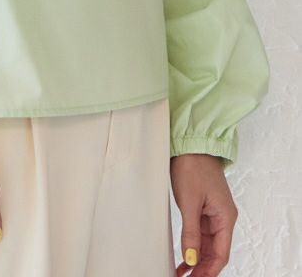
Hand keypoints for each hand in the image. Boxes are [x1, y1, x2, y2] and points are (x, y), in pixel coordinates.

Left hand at [170, 154, 237, 275]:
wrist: (190, 144)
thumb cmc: (193, 167)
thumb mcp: (190, 202)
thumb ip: (191, 232)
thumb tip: (191, 258)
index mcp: (225, 217)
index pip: (221, 254)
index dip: (209, 270)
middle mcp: (222, 217)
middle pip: (215, 251)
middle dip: (202, 267)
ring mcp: (213, 212)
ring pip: (207, 243)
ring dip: (196, 258)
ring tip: (182, 271)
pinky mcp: (203, 207)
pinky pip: (200, 232)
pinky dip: (193, 244)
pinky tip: (183, 255)